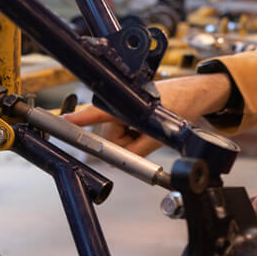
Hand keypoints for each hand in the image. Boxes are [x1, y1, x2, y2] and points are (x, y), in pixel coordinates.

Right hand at [65, 73, 231, 154]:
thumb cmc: (181, 103)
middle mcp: (120, 104)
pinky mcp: (128, 114)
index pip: (96, 113)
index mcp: (124, 102)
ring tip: (152, 126)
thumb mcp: (162, 132)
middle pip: (110, 136)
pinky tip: (148, 127)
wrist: (195, 95)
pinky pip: (125, 132)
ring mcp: (124, 109)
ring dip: (134, 137)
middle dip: (128, 140)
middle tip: (148, 132)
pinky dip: (136, 134)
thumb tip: (124, 160)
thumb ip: (140, 148)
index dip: (78, 119)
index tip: (61, 123)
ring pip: (118, 137)